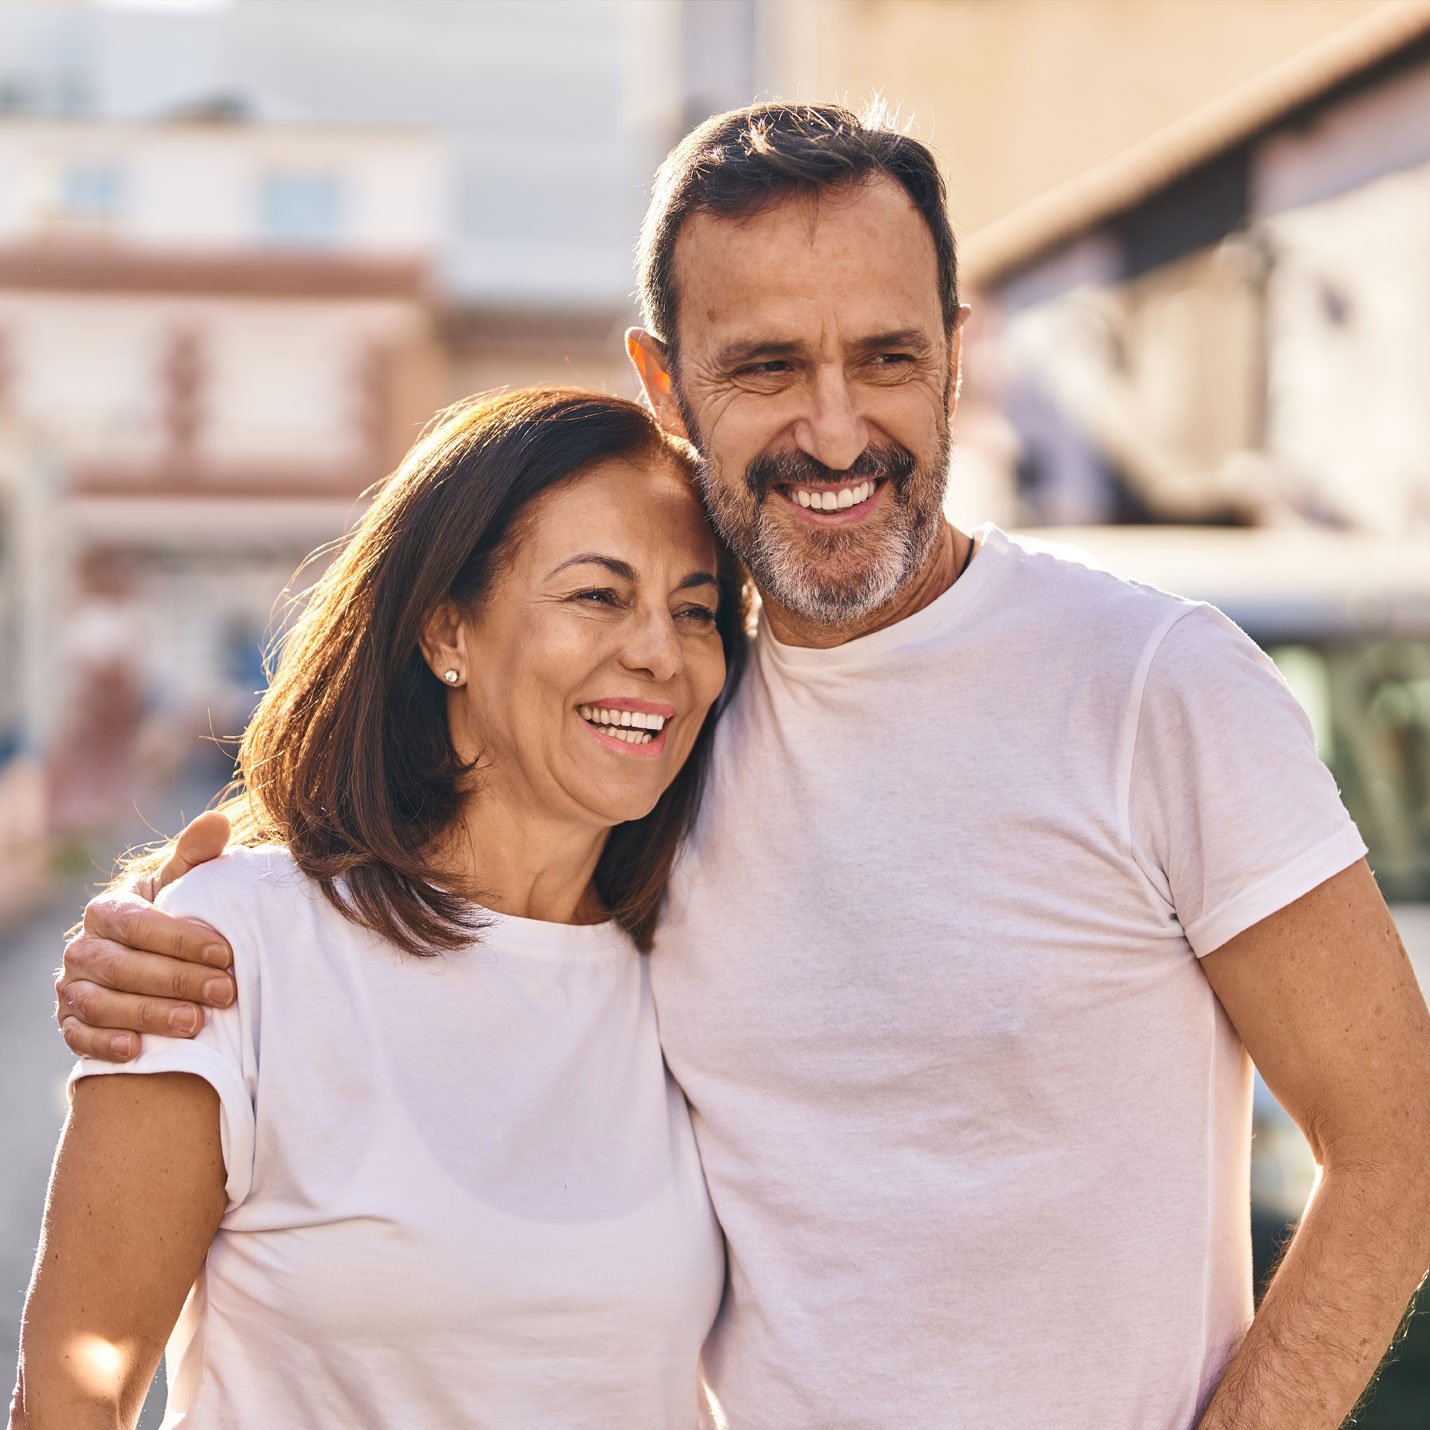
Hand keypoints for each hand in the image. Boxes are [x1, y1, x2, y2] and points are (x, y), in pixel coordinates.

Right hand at [56, 811, 235, 1062]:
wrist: (144, 965)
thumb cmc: (170, 919)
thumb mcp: (181, 888)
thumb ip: (196, 858)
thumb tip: (218, 822)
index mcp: (107, 911)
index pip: (140, 924)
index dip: (182, 939)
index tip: (226, 952)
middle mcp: (82, 948)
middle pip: (124, 967)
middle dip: (178, 981)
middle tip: (224, 993)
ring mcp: (72, 988)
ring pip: (103, 1004)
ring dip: (149, 1015)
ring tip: (196, 1024)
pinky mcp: (69, 1024)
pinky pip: (80, 1037)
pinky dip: (106, 1044)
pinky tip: (139, 1050)